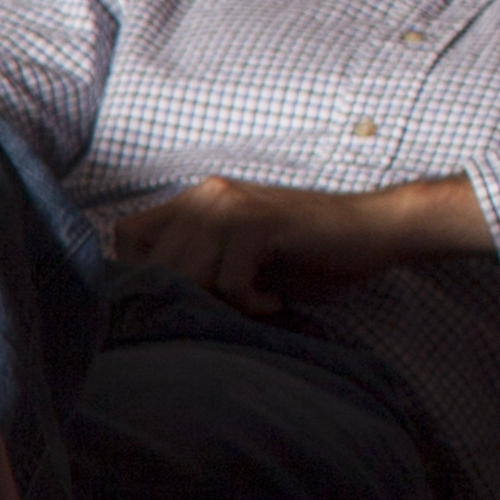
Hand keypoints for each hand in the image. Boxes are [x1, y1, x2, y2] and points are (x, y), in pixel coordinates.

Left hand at [103, 176, 411, 306]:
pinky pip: (228, 282)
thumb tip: (134, 301)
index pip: (126, 236)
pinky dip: (250, 302)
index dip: (141, 272)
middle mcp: (206, 195)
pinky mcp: (259, 223)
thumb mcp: (235, 256)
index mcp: (196, 199)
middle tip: (232, 304)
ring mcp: (231, 204)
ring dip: (220, 301)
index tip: (185, 292)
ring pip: (188, 275)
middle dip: (188, 296)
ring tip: (255, 300)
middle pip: (155, 264)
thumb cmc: (305, 253)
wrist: (374, 232)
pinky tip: (274, 300)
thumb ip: (191, 264)